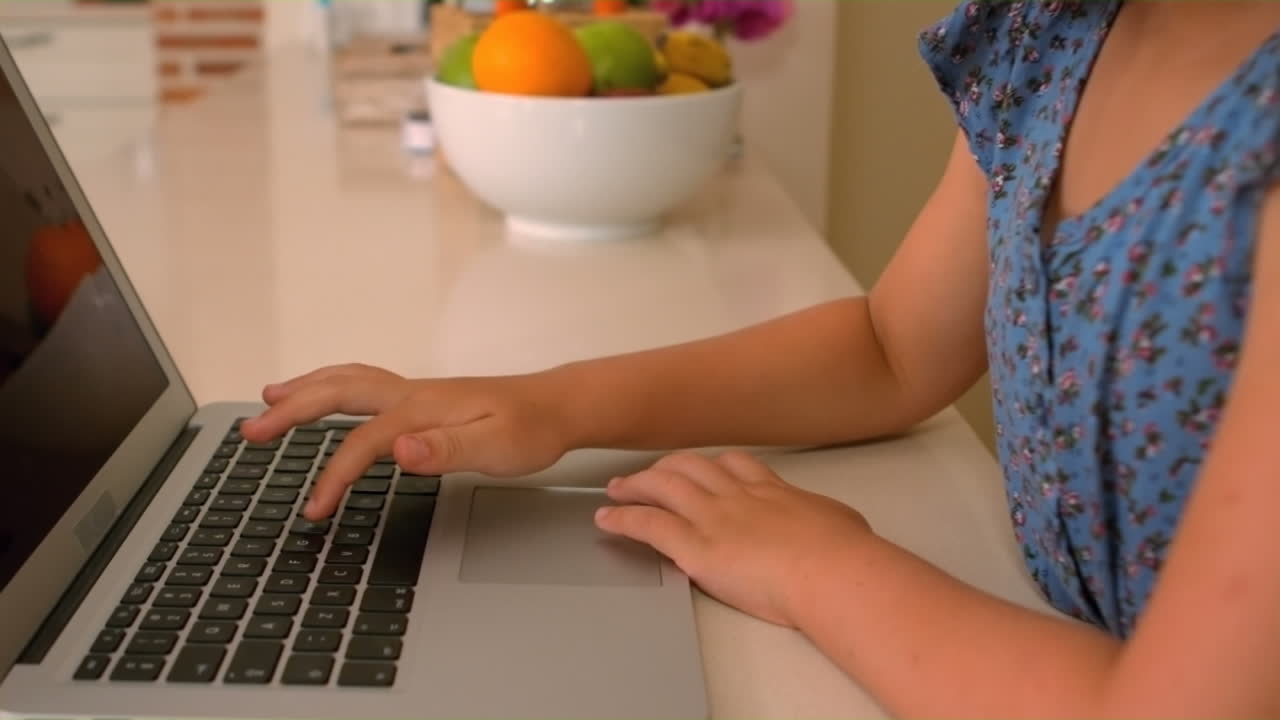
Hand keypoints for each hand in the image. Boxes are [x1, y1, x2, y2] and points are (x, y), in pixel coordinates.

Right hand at [240, 363, 570, 519]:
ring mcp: (414, 393)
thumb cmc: (529, 430)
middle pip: (338, 394)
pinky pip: (363, 386)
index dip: (334, 476)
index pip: (363, 443)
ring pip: (348, 382)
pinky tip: (325, 395)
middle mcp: (411, 395)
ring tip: (269, 400)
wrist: (555, 408)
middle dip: (292, 411)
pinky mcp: (420, 399)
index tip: (314, 510)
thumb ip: (445, 450)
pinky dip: (332, 387)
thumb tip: (400, 451)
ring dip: (306, 389)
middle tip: (252, 430)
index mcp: (422, 409)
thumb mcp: (495, 447)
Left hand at [595, 451, 871, 626]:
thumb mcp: (841, 523)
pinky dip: (622, 519)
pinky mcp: (695, 546)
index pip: (734, 465)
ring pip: (663, 487)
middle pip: (690, 467)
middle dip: (665, 467)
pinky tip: (606, 520)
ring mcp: (713, 517)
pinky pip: (647, 524)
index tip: (699, 467)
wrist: (831, 570)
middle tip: (648, 474)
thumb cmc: (844, 555)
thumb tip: (838, 527)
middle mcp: (737, 496)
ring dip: (635, 485)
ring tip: (616, 489)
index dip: (711, 464)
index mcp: (773, 491)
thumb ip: (827, 521)